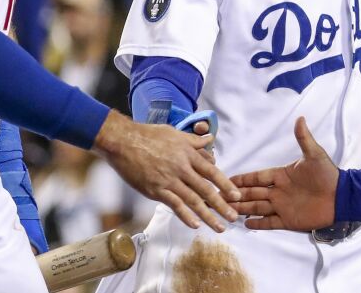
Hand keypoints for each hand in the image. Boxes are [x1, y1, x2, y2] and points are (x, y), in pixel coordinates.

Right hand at [93, 110, 238, 231]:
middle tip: (234, 217)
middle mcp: (182, 168)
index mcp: (188, 154)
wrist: (123, 141)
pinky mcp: (156, 189)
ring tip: (219, 227)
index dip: (225, 184)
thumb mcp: (174, 133)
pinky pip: (174, 204)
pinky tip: (195, 225)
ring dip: (208, 215)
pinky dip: (186, 215)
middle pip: (206, 189)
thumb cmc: (148, 135)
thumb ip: (193, 140)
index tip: (237, 195)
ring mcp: (169, 180)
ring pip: (193, 200)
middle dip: (222, 205)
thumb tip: (209, 139)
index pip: (212, 172)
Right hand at [228, 117, 337, 230]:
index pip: (257, 177)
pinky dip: (259, 223)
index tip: (227, 178)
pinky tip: (246, 224)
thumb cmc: (328, 174)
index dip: (243, 178)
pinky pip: (270, 222)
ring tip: (227, 210)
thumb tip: (300, 118)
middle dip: (236, 194)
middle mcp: (279, 191)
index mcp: (281, 175)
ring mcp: (283, 206)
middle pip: (253, 193)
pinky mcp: (289, 220)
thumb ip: (304, 138)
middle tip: (219, 196)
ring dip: (243, 208)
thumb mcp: (315, 155)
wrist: (341, 197)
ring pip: (258, 207)